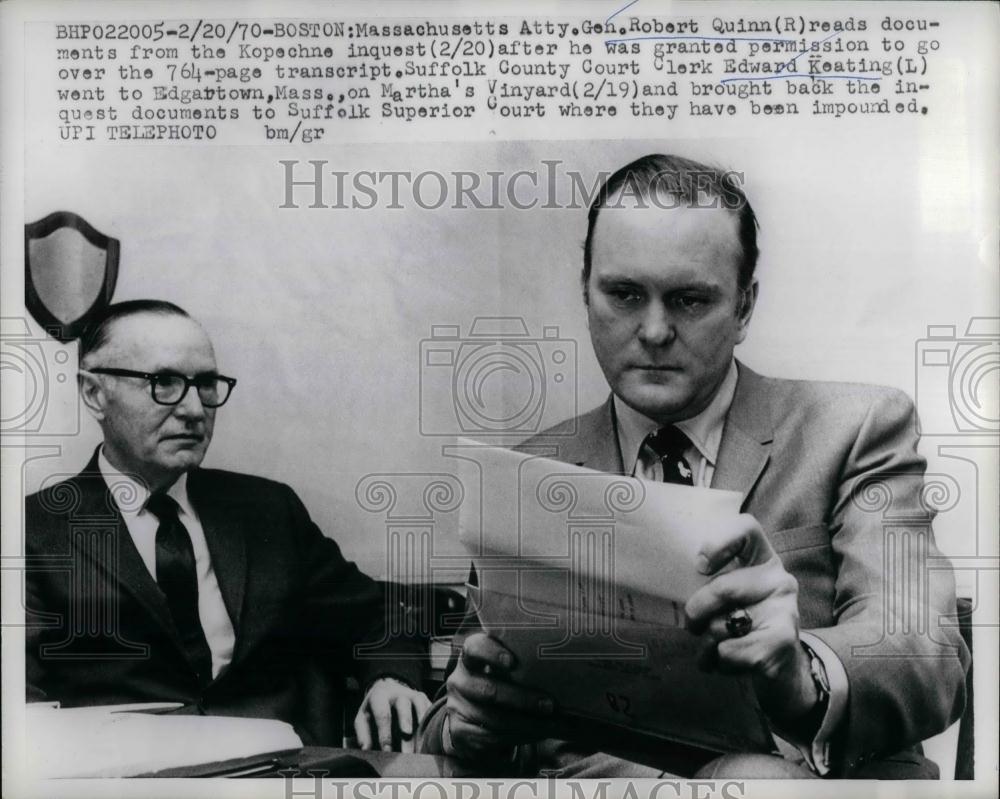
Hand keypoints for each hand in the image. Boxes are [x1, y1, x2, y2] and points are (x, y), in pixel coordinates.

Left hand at [354, 676, 432, 752]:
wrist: (388, 689)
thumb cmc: (375, 708)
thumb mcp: (363, 717)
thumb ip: (363, 733)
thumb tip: (366, 749)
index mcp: (380, 696)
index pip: (383, 715)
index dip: (385, 733)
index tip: (387, 750)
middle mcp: (398, 693)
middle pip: (403, 708)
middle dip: (406, 728)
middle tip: (407, 751)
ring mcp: (413, 695)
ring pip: (419, 707)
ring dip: (421, 727)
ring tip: (421, 748)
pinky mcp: (424, 699)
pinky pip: (430, 709)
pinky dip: (431, 723)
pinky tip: (430, 740)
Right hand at [443, 633, 555, 761]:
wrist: (471, 722)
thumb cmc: (497, 687)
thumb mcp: (502, 672)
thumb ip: (520, 667)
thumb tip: (563, 668)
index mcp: (470, 658)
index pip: (474, 647)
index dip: (491, 653)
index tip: (512, 662)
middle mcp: (459, 681)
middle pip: (488, 690)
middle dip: (522, 699)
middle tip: (549, 704)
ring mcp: (457, 708)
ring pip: (495, 718)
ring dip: (529, 723)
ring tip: (553, 724)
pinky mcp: (461, 733)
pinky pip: (494, 737)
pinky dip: (522, 737)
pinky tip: (540, 734)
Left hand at [684, 513, 817, 725]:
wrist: (781, 669)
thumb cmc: (743, 625)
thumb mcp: (730, 597)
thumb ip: (710, 580)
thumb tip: (664, 573)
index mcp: (762, 559)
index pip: (747, 529)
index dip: (719, 542)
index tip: (699, 565)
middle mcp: (779, 579)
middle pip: (723, 587)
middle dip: (697, 611)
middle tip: (692, 625)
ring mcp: (785, 610)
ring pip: (722, 625)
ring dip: (705, 644)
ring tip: (713, 648)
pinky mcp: (782, 642)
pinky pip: (729, 651)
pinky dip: (718, 662)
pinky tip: (729, 662)